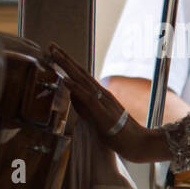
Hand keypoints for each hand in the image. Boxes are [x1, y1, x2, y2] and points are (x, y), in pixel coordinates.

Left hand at [44, 43, 163, 162]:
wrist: (138, 143)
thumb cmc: (120, 134)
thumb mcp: (96, 118)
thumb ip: (83, 106)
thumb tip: (70, 94)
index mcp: (101, 95)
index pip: (82, 76)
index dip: (68, 64)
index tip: (56, 53)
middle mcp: (102, 94)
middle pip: (81, 73)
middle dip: (64, 58)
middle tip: (51, 45)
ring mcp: (103, 101)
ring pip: (82, 80)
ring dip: (67, 67)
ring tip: (55, 55)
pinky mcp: (102, 112)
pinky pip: (87, 97)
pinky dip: (75, 87)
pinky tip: (65, 79)